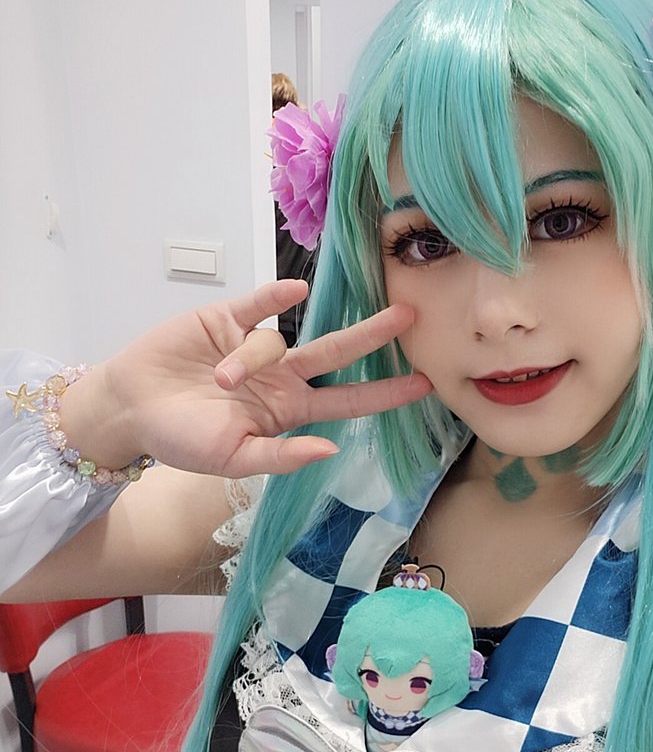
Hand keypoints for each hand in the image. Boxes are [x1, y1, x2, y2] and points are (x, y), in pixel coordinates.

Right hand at [62, 280, 430, 476]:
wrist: (128, 410)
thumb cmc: (180, 441)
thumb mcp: (233, 460)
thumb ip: (281, 456)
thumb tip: (331, 449)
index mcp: (287, 412)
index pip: (346, 402)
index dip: (384, 394)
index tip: (424, 384)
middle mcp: (279, 377)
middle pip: (335, 353)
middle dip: (372, 336)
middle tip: (410, 317)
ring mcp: (254, 346)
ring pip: (279, 340)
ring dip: (251, 359)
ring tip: (215, 380)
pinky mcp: (225, 319)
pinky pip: (259, 304)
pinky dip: (277, 296)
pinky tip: (294, 290)